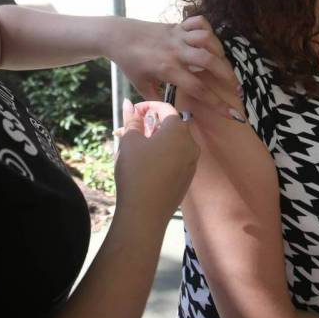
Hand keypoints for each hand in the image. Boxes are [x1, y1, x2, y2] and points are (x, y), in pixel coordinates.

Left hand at [108, 16, 244, 121]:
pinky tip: (210, 41)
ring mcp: (177, 36)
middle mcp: (176, 51)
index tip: (233, 114)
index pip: (198, 88)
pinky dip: (208, 29)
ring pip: (207, 39)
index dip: (217, 103)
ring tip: (224, 63)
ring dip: (220, 51)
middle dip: (228, 76)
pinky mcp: (177, 25)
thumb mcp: (141, 86)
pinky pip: (199, 22)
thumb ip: (157, 101)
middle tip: (237, 89)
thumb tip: (172, 115)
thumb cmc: (130, 63)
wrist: (118, 36)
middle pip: (209, 61)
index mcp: (167, 69)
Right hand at [112, 100, 198, 228]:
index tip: (131, 112)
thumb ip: (132, 120)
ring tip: (130, 148)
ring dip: (152, 140)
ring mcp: (191, 163)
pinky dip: (160, 154)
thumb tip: (128, 104)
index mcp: (178, 131)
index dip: (147, 106)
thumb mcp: (130, 142)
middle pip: (169, 125)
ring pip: (171, 143)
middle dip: (148, 124)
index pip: (165, 107)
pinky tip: (142, 164)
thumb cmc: (136, 172)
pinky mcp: (187, 178)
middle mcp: (190, 144)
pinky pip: (174, 158)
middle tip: (127, 131)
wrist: (145, 213)